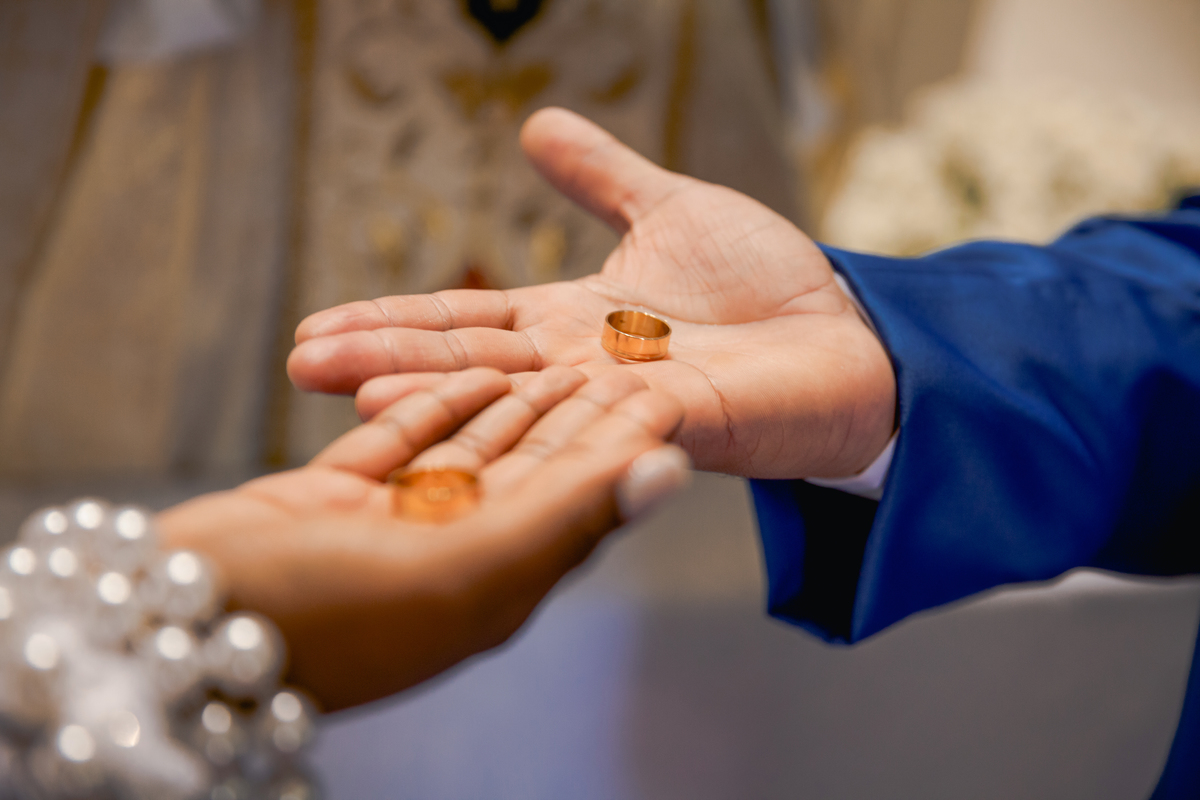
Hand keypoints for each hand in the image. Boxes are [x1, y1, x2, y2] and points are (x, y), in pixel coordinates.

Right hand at [157, 367, 686, 710]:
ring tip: (556, 355)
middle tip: (620, 355)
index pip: (581, 498)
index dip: (622, 443)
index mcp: (498, 578)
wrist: (179, 631)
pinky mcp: (337, 498)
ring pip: (469, 451)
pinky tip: (467, 370)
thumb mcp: (475, 566)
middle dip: (574, 414)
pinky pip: (403, 442)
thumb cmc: (335, 617)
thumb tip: (671, 472)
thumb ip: (572, 512)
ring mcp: (394, 527)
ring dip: (510, 403)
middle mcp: (454, 555)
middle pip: (533, 470)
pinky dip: (436, 403)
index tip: (662, 388)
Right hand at [287, 108, 894, 478]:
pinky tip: (476, 428)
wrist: (851, 332)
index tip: (316, 327)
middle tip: (302, 363)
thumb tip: (533, 122)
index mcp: (570, 325)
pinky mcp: (674, 429)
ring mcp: (623, 407)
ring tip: (356, 398)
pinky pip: (593, 429)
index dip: (394, 324)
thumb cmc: (766, 281)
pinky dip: (534, 428)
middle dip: (388, 364)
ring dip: (438, 401)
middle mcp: (582, 374)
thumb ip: (601, 179)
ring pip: (518, 405)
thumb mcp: (669, 210)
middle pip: (473, 367)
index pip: (465, 323)